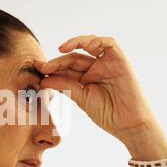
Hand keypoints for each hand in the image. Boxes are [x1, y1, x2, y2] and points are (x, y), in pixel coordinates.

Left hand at [34, 35, 166, 159]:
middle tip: (43, 66)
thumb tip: (43, 79)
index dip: (52, 68)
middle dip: (58, 60)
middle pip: (74, 58)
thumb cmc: (107, 114)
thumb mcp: (81, 98)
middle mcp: (96, 69)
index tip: (38, 70)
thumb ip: (65, 85)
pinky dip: (95, 41)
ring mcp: (108, 64)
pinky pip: (109, 44)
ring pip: (90, 45)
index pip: (67, 68)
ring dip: (74, 44)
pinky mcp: (120, 61)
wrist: (129, 125)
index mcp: (86, 79)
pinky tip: (80, 46)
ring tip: (60, 50)